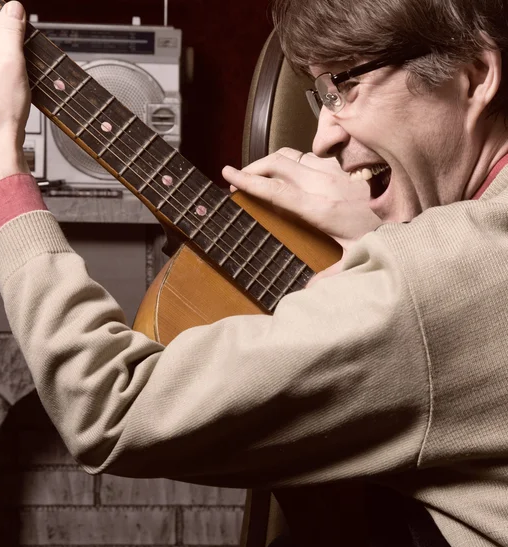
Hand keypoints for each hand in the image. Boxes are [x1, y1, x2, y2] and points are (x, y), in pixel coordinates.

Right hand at [222, 148, 381, 279]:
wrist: (417, 204)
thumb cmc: (388, 229)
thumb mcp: (356, 256)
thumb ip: (330, 275)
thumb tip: (308, 292)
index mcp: (319, 208)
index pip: (275, 190)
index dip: (248, 181)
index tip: (227, 174)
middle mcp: (322, 183)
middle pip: (277, 163)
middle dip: (252, 167)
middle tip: (238, 176)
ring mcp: (333, 170)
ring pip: (292, 155)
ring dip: (272, 161)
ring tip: (260, 173)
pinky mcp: (344, 163)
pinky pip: (310, 154)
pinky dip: (294, 158)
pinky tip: (292, 169)